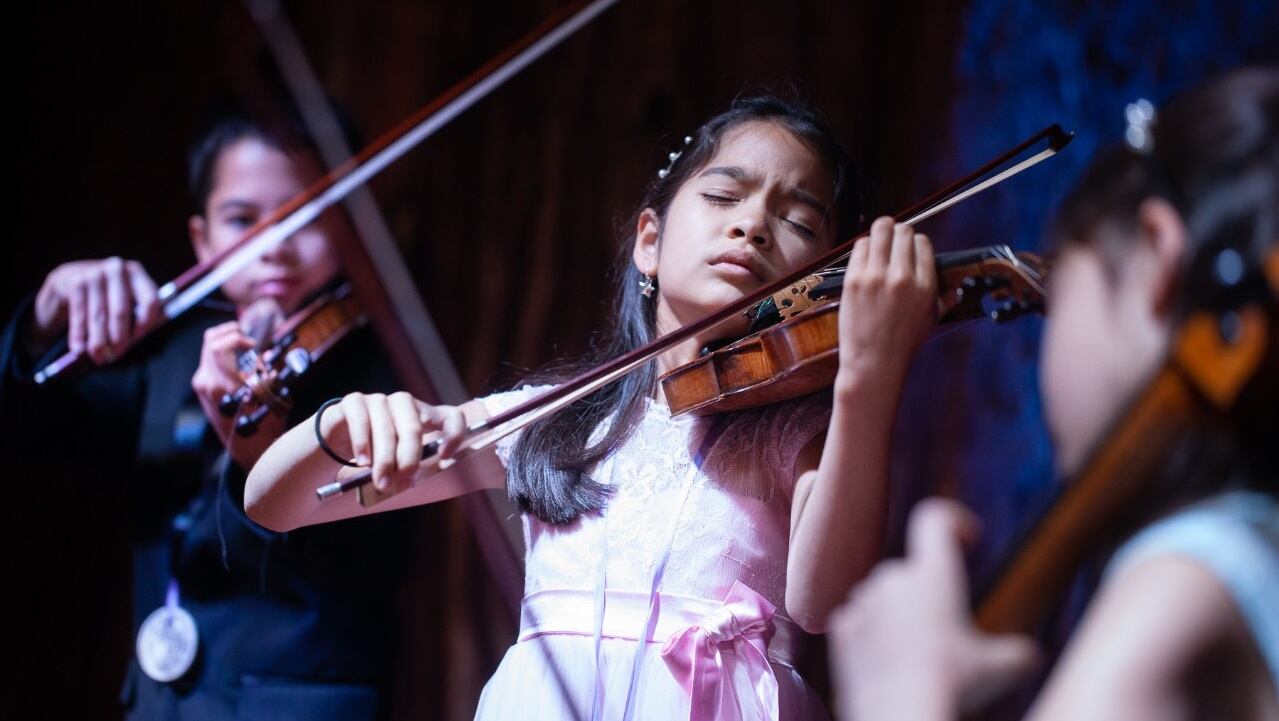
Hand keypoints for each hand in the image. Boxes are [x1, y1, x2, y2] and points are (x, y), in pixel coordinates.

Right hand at [31, 257, 162, 363]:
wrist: (68, 282)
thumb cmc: (106, 297)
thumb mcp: (125, 300)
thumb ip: (140, 315)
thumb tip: (145, 336)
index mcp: (137, 274)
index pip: (149, 299)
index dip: (146, 322)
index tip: (139, 338)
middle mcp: (117, 270)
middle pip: (121, 310)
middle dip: (118, 337)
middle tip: (115, 356)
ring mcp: (94, 274)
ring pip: (99, 315)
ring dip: (98, 341)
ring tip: (99, 358)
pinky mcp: (74, 282)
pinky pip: (79, 314)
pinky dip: (79, 334)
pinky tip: (78, 349)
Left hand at [191, 321, 282, 468]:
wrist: (247, 448)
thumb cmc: (263, 426)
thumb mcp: (270, 399)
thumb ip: (268, 374)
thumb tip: (266, 356)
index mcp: (220, 385)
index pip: (219, 347)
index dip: (238, 338)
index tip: (254, 346)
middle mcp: (206, 382)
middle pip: (211, 340)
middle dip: (232, 334)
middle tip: (250, 341)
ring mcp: (202, 384)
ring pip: (208, 346)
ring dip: (227, 339)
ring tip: (244, 344)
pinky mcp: (203, 385)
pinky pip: (209, 357)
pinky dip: (224, 349)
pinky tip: (239, 355)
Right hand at [320, 392, 468, 491]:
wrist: (338, 438)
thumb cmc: (376, 451)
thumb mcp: (398, 460)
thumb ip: (409, 467)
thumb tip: (409, 481)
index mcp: (424, 416)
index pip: (451, 416)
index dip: (454, 434)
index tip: (445, 456)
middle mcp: (404, 404)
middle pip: (414, 428)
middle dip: (408, 459)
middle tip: (402, 481)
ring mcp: (379, 400)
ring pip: (386, 427)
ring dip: (384, 459)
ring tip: (380, 481)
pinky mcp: (354, 402)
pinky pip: (360, 420)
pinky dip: (362, 443)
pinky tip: (362, 461)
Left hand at [828, 499, 1040, 720]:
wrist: (897, 714)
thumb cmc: (952, 685)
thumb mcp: (1001, 671)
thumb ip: (1019, 655)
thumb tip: (1030, 656)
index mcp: (932, 573)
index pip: (934, 518)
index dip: (952, 520)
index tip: (966, 539)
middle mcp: (893, 578)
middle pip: (912, 571)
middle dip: (928, 595)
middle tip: (947, 635)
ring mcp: (863, 602)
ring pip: (884, 598)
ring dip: (899, 616)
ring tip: (917, 658)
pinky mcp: (841, 630)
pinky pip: (860, 622)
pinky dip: (873, 636)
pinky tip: (889, 665)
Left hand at [836, 217, 936, 387]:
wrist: (873, 362)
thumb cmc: (903, 343)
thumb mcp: (931, 321)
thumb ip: (944, 299)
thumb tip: (956, 287)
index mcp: (924, 285)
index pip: (922, 242)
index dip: (916, 243)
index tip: (909, 251)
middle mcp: (902, 276)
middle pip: (903, 231)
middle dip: (899, 233)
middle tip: (893, 242)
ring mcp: (876, 276)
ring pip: (880, 230)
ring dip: (881, 234)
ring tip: (879, 244)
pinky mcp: (854, 279)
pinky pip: (860, 246)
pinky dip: (864, 247)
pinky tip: (866, 257)